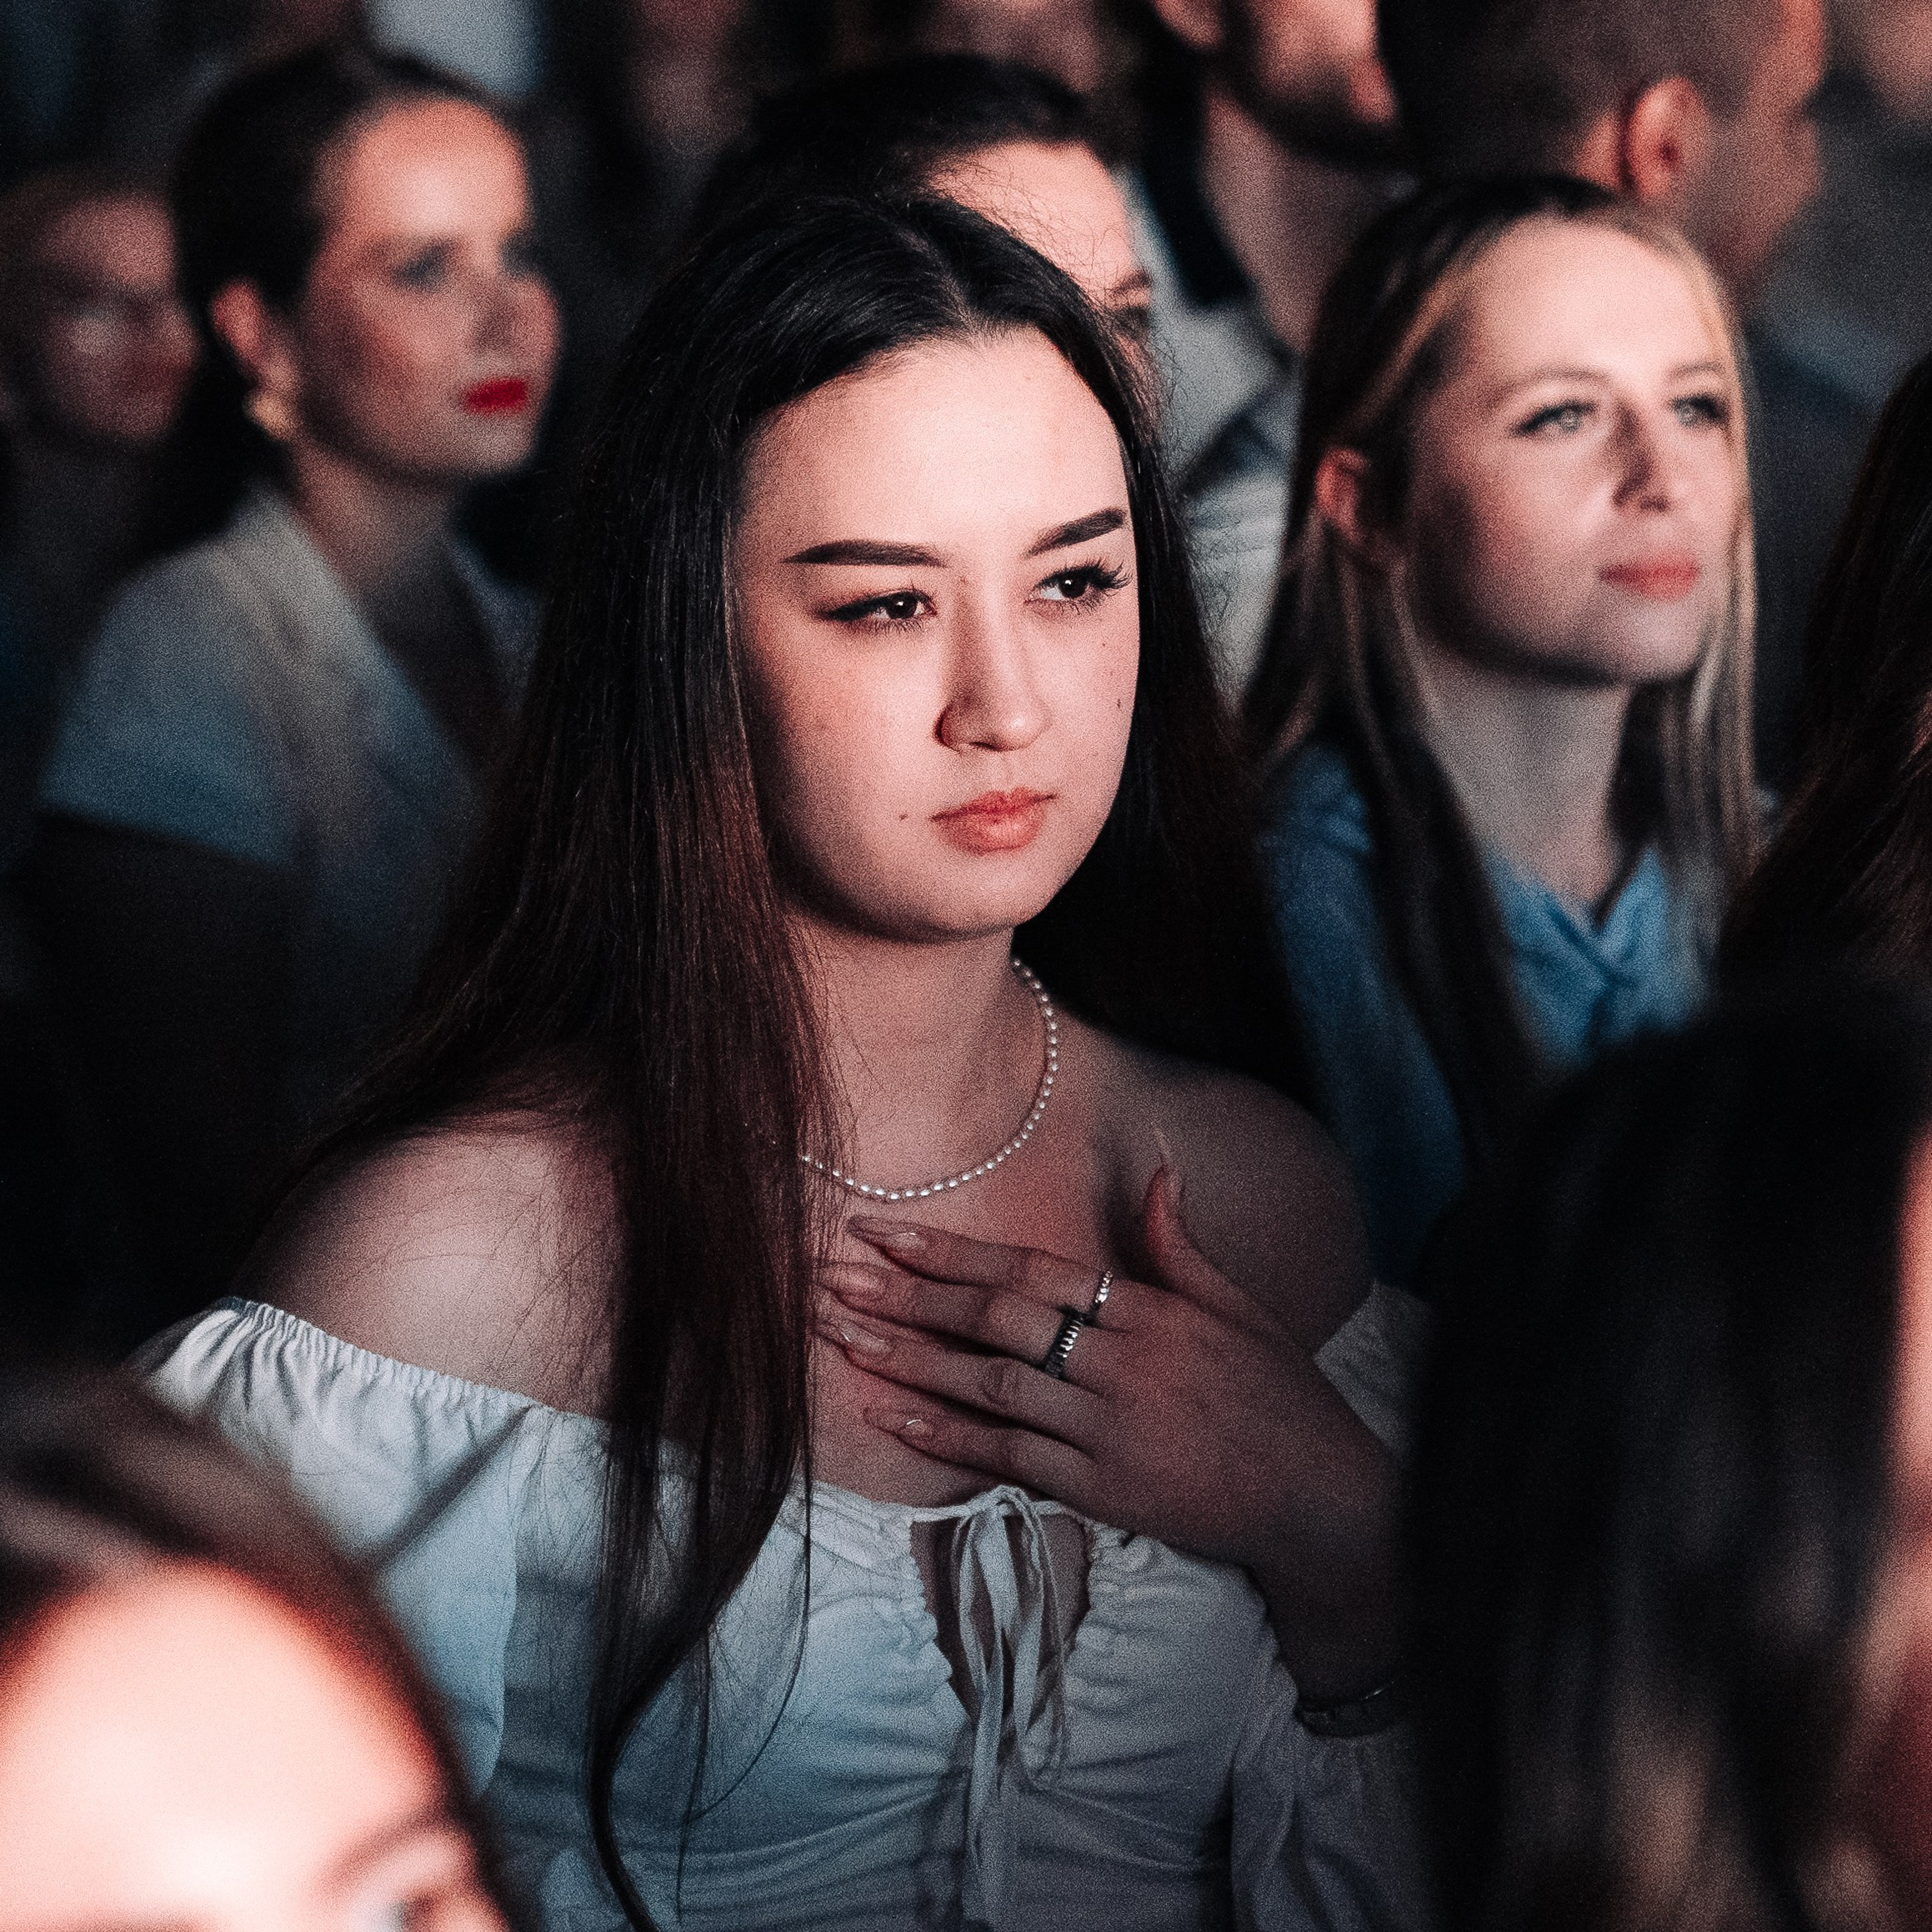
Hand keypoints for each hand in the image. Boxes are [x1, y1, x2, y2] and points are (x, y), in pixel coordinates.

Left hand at [817, 1169, 1398, 1694]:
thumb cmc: (1279, 1395)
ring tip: (847, 1341)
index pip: (1028, 1269)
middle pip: (995, 1320)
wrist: (1320, 1496)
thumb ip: (1179, 1243)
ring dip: (913, 1361)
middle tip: (835, 1279)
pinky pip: (1012, 1456)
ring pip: (991, 1385)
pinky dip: (950, 1435)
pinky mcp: (1104, 1487)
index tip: (884, 1234)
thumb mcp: (1236, 1307)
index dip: (950, 1253)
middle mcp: (1120, 1361)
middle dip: (909, 1297)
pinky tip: (897, 1418)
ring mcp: (1108, 1427)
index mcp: (1147, 1309)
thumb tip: (1155, 1168)